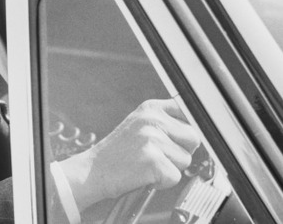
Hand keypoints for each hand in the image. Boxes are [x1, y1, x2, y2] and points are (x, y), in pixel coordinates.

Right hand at [59, 99, 200, 210]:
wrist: (92, 171)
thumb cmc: (118, 152)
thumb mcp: (139, 125)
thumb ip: (166, 122)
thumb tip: (197, 131)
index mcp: (150, 108)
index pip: (189, 113)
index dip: (187, 130)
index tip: (179, 139)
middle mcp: (152, 120)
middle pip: (193, 138)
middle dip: (180, 151)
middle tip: (157, 155)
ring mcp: (152, 139)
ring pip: (186, 159)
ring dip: (170, 167)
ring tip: (146, 164)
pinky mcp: (153, 160)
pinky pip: (175, 176)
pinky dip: (162, 182)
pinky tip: (144, 174)